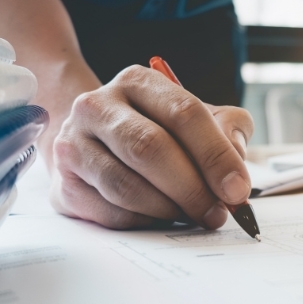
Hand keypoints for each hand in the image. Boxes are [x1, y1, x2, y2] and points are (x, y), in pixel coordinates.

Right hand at [49, 65, 253, 229]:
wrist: (94, 141)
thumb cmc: (156, 129)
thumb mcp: (197, 118)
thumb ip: (228, 130)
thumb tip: (236, 164)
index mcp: (138, 81)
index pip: (184, 113)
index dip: (215, 155)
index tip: (238, 190)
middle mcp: (98, 106)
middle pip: (151, 149)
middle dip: (192, 188)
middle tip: (216, 213)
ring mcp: (73, 144)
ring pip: (126, 186)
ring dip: (168, 209)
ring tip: (190, 215)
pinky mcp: (64, 184)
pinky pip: (109, 213)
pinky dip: (143, 222)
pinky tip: (158, 217)